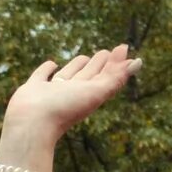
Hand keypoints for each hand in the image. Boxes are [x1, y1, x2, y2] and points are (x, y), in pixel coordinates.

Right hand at [4, 45, 138, 137]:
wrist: (33, 123)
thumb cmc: (66, 109)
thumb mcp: (96, 92)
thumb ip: (117, 78)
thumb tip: (138, 61)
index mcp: (89, 94)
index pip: (106, 75)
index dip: (115, 63)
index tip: (122, 48)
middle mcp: (73, 93)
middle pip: (89, 74)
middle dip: (98, 63)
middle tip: (106, 52)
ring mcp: (53, 91)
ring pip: (68, 74)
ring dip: (76, 65)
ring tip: (83, 57)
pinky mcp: (34, 88)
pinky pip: (42, 75)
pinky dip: (47, 69)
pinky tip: (51, 64)